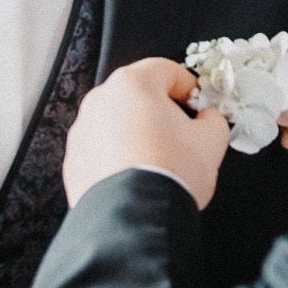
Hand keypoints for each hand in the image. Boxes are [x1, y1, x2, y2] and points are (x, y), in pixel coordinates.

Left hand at [65, 58, 230, 208]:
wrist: (135, 217)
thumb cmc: (171, 172)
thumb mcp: (211, 140)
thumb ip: (213, 119)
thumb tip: (209, 119)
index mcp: (133, 84)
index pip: (166, 70)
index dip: (189, 86)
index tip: (199, 103)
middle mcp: (101, 101)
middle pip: (138, 96)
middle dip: (161, 111)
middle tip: (182, 134)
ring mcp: (83, 131)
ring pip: (117, 123)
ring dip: (137, 134)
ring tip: (160, 160)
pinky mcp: (74, 161)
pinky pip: (102, 150)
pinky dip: (118, 158)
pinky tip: (138, 176)